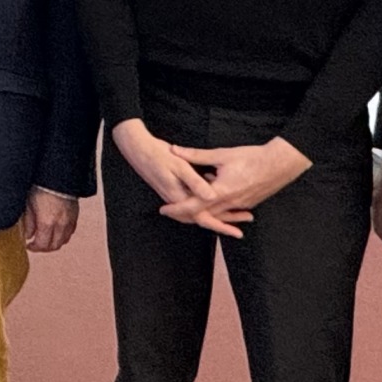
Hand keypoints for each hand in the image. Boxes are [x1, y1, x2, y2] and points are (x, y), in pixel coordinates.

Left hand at [23, 189, 79, 252]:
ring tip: (46, 238)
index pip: (42, 245)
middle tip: (36, 244)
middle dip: (44, 248)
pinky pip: (71, 231)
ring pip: (64, 240)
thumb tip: (27, 234)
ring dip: (55, 242)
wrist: (57, 174)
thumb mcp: (28, 204)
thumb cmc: (42, 185)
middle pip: (55, 246)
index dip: (35, 248)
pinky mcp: (75, 214)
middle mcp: (60, 224)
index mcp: (47, 222)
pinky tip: (56, 230)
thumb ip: (28, 222)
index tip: (29, 245)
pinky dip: (63, 234)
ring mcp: (70, 220)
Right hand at [112, 118, 236, 232]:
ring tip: (237, 214)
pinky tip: (216, 197)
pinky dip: (207, 205)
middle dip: (225, 222)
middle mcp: (177, 201)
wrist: (137, 148)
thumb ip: (195, 183)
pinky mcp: (174, 190)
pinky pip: (194, 204)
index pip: (203, 218)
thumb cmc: (157, 155)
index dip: (222, 226)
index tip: (237, 232)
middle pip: (203, 218)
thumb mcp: (179, 166)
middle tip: (244, 223)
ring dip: (218, 213)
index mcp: (179, 197)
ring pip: (199, 211)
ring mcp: (175, 196)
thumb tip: (212, 198)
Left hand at [159, 135, 310, 236]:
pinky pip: (228, 212)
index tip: (163, 210)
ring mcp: (240, 206)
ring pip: (215, 215)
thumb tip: (175, 150)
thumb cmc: (252, 158)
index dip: (176, 209)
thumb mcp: (221, 154)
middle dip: (185, 215)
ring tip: (187, 208)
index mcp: (220, 192)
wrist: (280, 164)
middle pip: (202, 215)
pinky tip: (211, 200)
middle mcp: (229, 203)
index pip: (193, 206)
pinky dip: (216, 210)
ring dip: (201, 213)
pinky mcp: (248, 205)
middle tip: (171, 211)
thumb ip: (196, 155)